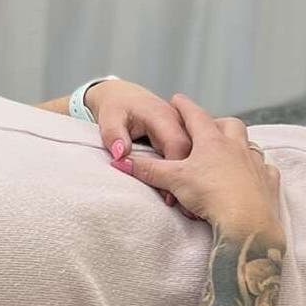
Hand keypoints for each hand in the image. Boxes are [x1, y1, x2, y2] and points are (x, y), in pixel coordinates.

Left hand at [89, 79, 194, 213]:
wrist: (123, 95)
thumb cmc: (116, 107)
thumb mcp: (110, 118)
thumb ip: (113, 134)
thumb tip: (120, 154)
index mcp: (162, 115)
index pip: (176, 144)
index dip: (176, 170)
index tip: (170, 196)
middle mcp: (178, 122)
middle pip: (191, 154)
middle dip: (191, 180)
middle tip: (185, 210)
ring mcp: (183, 130)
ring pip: (196, 157)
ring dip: (196, 180)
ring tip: (191, 210)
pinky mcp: (182, 138)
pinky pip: (191, 158)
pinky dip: (191, 175)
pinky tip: (191, 198)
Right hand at [116, 94, 284, 241]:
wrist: (246, 221)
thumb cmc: (210, 195)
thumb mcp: (173, 180)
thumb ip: (147, 169)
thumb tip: (121, 161)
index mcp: (212, 142)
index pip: (195, 116)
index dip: (184, 106)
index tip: (177, 99)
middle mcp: (237, 148)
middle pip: (230, 125)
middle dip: (218, 122)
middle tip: (208, 127)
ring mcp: (256, 164)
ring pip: (251, 145)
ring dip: (240, 144)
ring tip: (230, 150)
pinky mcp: (269, 183)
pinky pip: (267, 170)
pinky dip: (259, 169)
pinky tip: (253, 174)